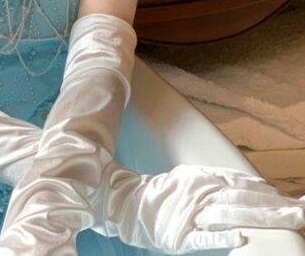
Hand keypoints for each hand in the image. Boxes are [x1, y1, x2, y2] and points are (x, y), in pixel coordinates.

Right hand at [94, 161, 304, 253]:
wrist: (131, 203)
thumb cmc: (167, 195)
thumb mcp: (195, 180)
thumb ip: (221, 183)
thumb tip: (254, 188)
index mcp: (205, 179)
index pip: (244, 186)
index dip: (271, 193)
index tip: (295, 201)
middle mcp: (201, 192)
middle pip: (243, 199)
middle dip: (275, 207)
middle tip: (301, 212)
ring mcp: (191, 212)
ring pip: (230, 214)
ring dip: (260, 219)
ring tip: (286, 221)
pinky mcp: (180, 234)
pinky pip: (203, 236)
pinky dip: (222, 238)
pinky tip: (241, 240)